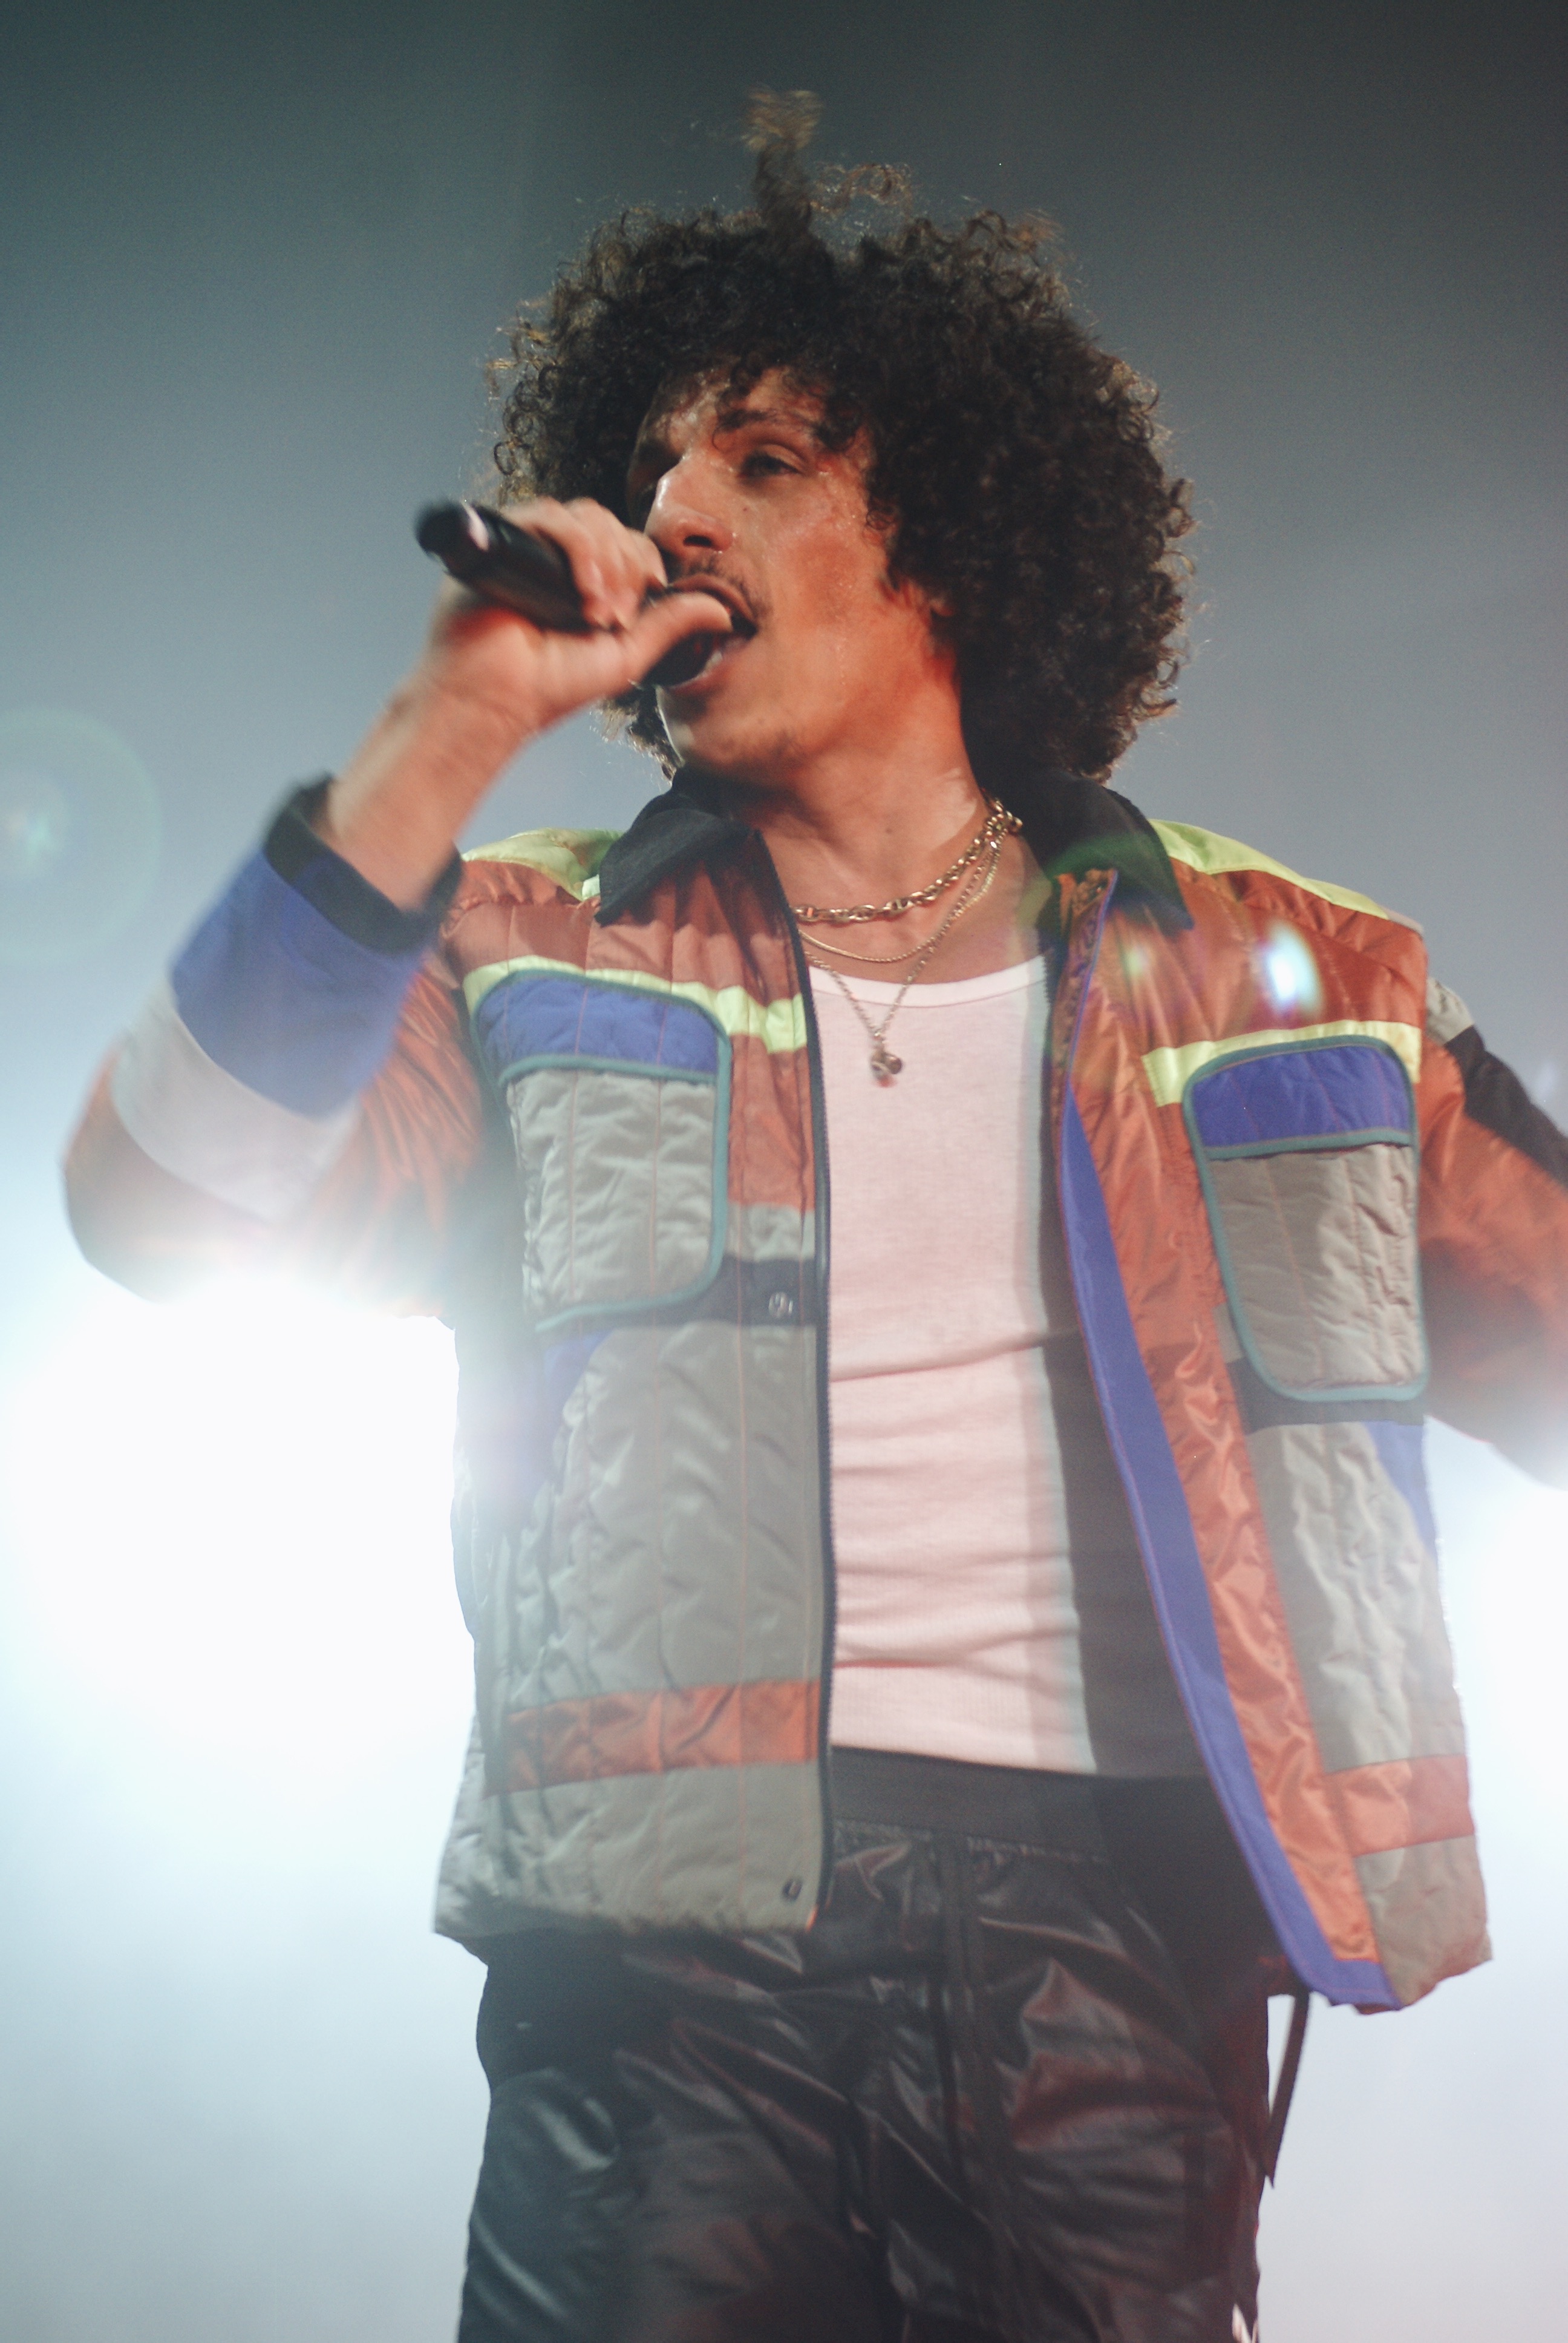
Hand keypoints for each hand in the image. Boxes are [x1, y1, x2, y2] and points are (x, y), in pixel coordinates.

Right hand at [417, 497, 730, 739]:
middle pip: (610, 524)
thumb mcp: (627, 654)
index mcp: (584, 577)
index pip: (628, 542)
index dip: (643, 565)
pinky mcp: (501, 540)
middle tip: (615, 619)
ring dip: (606, 563)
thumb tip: (724, 611)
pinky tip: (582, 594)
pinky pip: (550, 517)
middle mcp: (555, 556)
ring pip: (586, 516)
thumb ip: (671, 625)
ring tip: (597, 614)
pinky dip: (578, 551)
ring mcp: (528, 544)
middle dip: (627, 569)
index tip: (637, 608)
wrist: (495, 701)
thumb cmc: (549, 686)